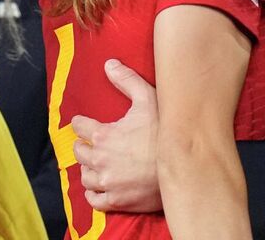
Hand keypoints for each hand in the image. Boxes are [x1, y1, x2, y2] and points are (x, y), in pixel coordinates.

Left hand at [70, 59, 163, 212]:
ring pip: (85, 176)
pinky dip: (94, 192)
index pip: (79, 127)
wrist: (185, 167)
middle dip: (84, 145)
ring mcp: (108, 183)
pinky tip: (100, 185)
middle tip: (92, 143)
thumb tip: (109, 64)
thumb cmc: (165, 132)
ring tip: (96, 164)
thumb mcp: (149, 99)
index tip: (84, 123)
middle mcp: (100, 160)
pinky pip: (94, 199)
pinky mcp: (116, 201)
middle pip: (79, 152)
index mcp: (104, 135)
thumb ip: (127, 80)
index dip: (82, 123)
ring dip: (89, 168)